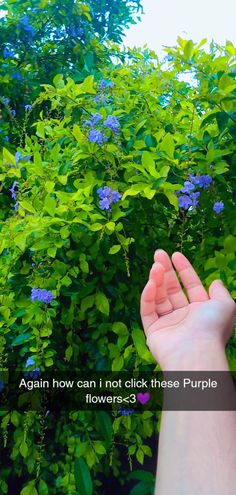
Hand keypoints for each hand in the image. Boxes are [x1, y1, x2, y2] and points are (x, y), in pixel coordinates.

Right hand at [140, 250, 234, 370]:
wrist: (196, 353)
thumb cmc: (212, 328)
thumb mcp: (225, 305)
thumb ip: (220, 291)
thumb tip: (215, 281)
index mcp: (201, 311)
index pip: (190, 285)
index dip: (184, 269)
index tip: (175, 254)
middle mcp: (184, 316)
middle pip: (172, 289)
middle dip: (165, 271)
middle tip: (158, 254)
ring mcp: (168, 323)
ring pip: (159, 297)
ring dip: (156, 280)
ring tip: (155, 266)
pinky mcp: (153, 331)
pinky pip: (148, 310)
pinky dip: (147, 296)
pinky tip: (150, 283)